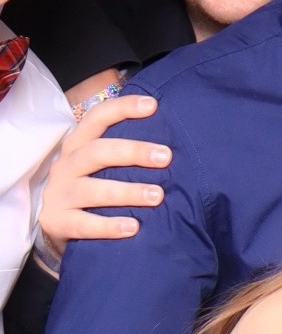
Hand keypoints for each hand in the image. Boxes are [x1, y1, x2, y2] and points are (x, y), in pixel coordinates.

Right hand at [39, 93, 168, 257]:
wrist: (56, 225)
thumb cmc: (92, 187)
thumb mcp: (101, 165)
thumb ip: (126, 152)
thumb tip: (173, 145)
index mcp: (79, 145)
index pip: (97, 118)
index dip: (122, 108)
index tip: (152, 105)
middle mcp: (66, 165)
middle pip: (97, 151)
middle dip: (133, 152)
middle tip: (166, 157)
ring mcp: (59, 194)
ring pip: (92, 189)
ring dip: (127, 191)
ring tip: (157, 196)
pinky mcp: (56, 221)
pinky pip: (83, 224)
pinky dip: (108, 226)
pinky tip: (133, 227)